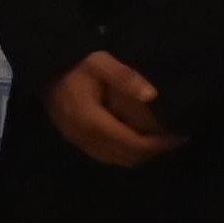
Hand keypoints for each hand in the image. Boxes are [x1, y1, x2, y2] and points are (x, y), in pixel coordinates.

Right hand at [45, 49, 181, 170]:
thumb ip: (125, 77)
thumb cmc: (75, 66)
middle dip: (153, 151)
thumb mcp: (100, 63)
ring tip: (159, 141)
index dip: (158, 144)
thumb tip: (151, 95)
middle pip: (127, 156)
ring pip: (117, 159)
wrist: (43, 71)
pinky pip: (107, 156)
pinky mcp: (77, 140)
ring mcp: (79, 141)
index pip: (133, 144)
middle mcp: (85, 138)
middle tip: (174, 140)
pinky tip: (136, 140)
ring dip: (140, 154)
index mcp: (92, 121)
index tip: (180, 136)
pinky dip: (126, 153)